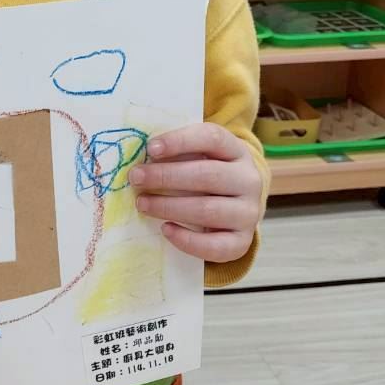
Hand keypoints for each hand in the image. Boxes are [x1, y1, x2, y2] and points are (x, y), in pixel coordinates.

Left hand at [131, 123, 261, 264]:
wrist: (234, 207)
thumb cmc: (205, 176)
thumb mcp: (197, 157)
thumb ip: (175, 154)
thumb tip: (141, 160)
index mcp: (236, 151)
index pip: (211, 138)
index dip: (180, 141)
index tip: (150, 148)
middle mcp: (248, 180)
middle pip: (207, 175)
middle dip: (166, 176)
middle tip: (136, 178)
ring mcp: (248, 213)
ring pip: (208, 210)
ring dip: (169, 207)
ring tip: (142, 204)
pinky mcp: (242, 242)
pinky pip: (215, 246)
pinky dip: (187, 240)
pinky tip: (165, 229)